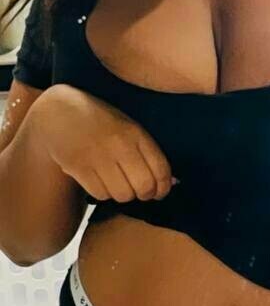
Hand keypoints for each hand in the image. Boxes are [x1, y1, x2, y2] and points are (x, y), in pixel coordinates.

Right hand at [32, 85, 175, 203]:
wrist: (60, 110)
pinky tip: (100, 181)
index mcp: (135, 132)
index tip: (159, 192)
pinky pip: (100, 194)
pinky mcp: (77, 166)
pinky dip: (103, 193)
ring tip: (117, 183)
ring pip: (123, 195)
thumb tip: (173, 182)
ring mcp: (97, 156)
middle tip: (139, 191)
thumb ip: (148, 153)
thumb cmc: (102, 122)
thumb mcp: (128, 127)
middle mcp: (119, 144)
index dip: (164, 188)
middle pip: (144, 187)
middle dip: (145, 195)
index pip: (161, 170)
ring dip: (123, 194)